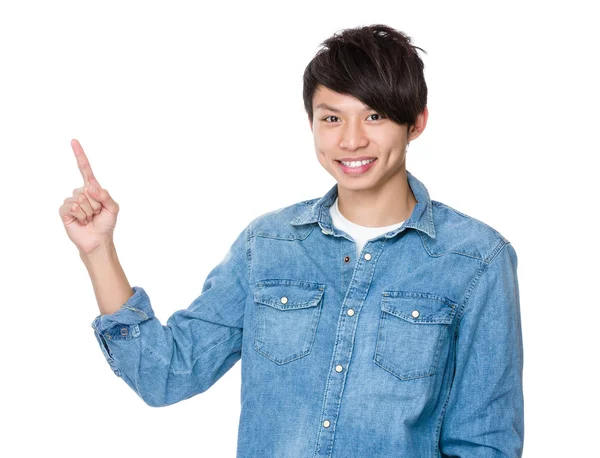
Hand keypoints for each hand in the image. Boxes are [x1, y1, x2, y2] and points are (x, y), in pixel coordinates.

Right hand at [58, 139, 119, 255]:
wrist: (98, 240)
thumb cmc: (106, 224)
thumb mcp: (113, 208)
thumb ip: (106, 195)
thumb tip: (91, 188)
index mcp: (92, 189)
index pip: (85, 169)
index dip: (80, 155)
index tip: (74, 141)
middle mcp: (80, 192)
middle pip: (88, 190)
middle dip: (96, 204)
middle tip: (96, 214)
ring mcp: (71, 201)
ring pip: (81, 199)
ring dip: (89, 212)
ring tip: (89, 218)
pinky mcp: (64, 211)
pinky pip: (72, 207)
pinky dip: (80, 215)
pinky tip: (81, 221)